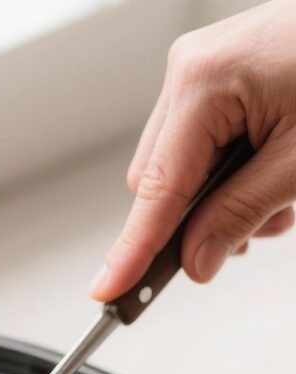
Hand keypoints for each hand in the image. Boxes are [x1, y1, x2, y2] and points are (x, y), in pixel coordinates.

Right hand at [91, 0, 295, 300]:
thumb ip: (243, 211)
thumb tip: (197, 260)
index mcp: (203, 82)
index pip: (157, 188)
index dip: (134, 249)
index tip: (109, 289)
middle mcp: (189, 71)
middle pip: (158, 181)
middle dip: (198, 221)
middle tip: (249, 236)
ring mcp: (200, 71)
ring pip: (178, 169)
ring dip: (219, 201)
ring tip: (276, 199)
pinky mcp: (216, 78)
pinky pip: (199, 145)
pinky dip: (229, 175)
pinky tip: (267, 173)